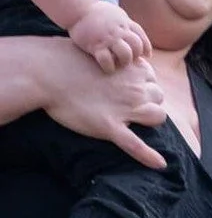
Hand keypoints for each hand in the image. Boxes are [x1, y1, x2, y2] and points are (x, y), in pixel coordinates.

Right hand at [42, 44, 168, 164]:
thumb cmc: (66, 59)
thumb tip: (114, 63)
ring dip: (151, 119)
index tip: (129, 87)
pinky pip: (135, 145)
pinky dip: (148, 156)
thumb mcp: (97, 52)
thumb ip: (112, 59)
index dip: (142, 84)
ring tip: (136, 121)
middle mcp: (134, 88)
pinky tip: (160, 165)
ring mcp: (124, 109)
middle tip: (129, 104)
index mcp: (132, 68)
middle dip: (149, 100)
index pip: (151, 79)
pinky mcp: (109, 127)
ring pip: (158, 117)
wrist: (46, 71)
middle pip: (158, 96)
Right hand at [67, 0, 153, 74]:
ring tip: (119, 63)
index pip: (142, 37)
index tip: (145, 55)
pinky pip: (106, 60)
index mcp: (125, 23)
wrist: (78, 8)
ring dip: (125, 61)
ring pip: (126, 54)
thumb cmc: (97, 13)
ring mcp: (108, 38)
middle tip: (128, 59)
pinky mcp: (95, 45)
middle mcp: (119, 31)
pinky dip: (109, 67)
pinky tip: (107, 67)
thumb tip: (136, 34)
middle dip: (136, 55)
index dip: (145, 48)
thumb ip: (127, 25)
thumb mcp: (117, 15)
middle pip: (137, 46)